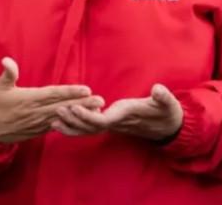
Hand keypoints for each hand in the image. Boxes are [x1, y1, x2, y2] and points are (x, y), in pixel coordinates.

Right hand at [0, 57, 104, 143]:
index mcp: (28, 99)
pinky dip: (69, 123)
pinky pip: (56, 126)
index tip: (86, 89)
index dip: (70, 92)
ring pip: (63, 117)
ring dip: (80, 114)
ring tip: (96, 110)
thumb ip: (7, 74)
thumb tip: (7, 60)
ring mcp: (37, 123)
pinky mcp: (36, 131)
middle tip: (100, 101)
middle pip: (63, 106)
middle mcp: (35, 112)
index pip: (53, 94)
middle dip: (82, 104)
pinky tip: (80, 121)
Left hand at [54, 83, 183, 141]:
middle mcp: (116, 123)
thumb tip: (159, 90)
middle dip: (73, 121)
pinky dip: (75, 127)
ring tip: (53, 119)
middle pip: (91, 128)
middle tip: (57, 111)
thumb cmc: (167, 112)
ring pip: (88, 131)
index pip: (103, 121)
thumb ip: (163, 97)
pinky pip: (90, 128)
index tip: (73, 109)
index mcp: (125, 116)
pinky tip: (62, 123)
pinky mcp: (110, 124)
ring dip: (71, 126)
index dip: (87, 117)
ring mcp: (112, 126)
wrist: (168, 126)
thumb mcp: (168, 103)